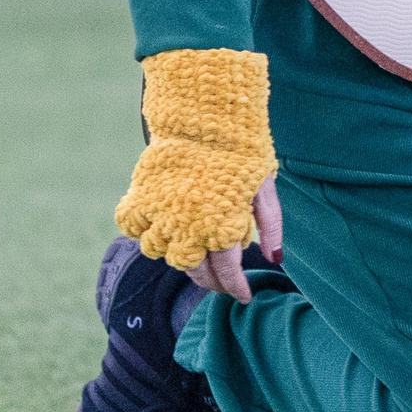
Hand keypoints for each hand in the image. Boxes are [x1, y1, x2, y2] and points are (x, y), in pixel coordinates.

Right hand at [113, 46, 276, 279]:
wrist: (204, 115)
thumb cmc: (242, 150)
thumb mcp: (264, 186)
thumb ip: (270, 225)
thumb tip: (275, 260)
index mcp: (222, 226)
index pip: (227, 273)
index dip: (236, 288)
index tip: (244, 297)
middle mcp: (188, 227)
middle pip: (195, 271)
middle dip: (212, 282)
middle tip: (224, 282)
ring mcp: (161, 214)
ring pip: (164, 255)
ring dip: (182, 259)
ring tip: (198, 255)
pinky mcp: (141, 198)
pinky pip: (136, 230)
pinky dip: (149, 235)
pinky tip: (168, 232)